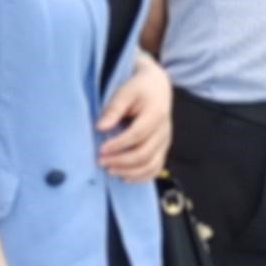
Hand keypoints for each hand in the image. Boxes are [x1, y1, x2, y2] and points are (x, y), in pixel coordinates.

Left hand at [96, 54, 172, 179]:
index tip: (101, 149)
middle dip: (121, 161)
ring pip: (151, 165)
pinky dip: (141, 176)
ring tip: (109, 170)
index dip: (119, 144)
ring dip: (129, 171)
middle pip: (144, 153)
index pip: (137, 134)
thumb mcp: (125, 91)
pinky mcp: (163, 149)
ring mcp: (165, 142)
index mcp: (156, 113)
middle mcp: (164, 131)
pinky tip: (125, 177)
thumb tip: (100, 127)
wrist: (158, 87)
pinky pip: (156, 168)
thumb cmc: (139, 88)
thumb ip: (114, 108)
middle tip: (101, 161)